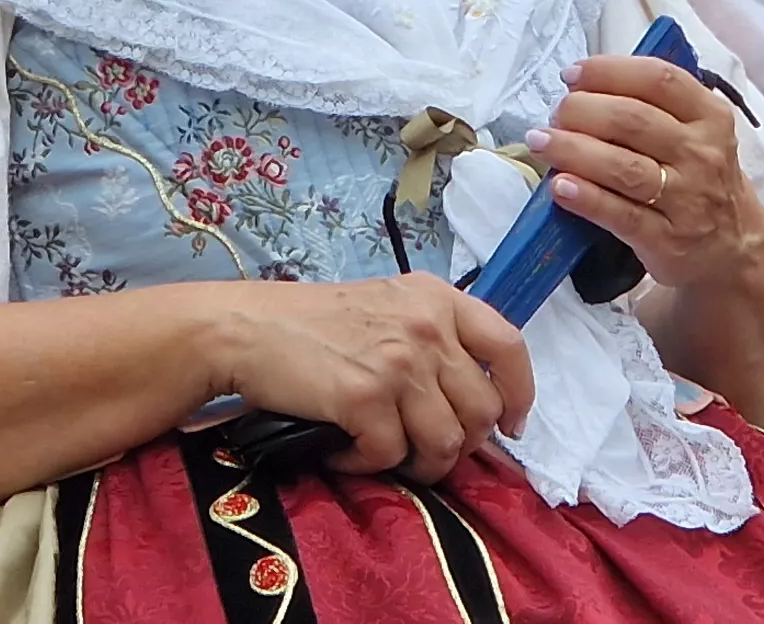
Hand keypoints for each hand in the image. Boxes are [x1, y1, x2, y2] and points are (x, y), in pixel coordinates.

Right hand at [207, 274, 535, 481]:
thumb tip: (473, 402)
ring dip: (415, 463)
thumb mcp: (387, 306)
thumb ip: (433, 338)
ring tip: (378, 451)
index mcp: (437, 298)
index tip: (511, 425)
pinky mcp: (365, 398)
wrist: (244, 328)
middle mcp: (427, 326)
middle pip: (481, 411)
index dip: (519, 395)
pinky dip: (365, 464)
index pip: (509, 348)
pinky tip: (342, 448)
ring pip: (444, 444)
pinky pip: (390, 456)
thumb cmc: (310, 321)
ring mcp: (399, 362)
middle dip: (458, 444)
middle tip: (422, 449)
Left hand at [527, 54, 763, 293]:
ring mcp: (687, 199)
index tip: (572, 75)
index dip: (608, 72)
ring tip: (541, 142)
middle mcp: (701, 154)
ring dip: (574, 150)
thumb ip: (653, 105)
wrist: (733, 246)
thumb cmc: (700, 177)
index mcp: (709, 117)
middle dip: (583, 110)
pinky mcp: (667, 240)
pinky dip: (586, 198)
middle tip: (555, 114)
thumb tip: (583, 85)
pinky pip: (620, 214)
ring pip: (623, 167)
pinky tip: (560, 185)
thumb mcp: (698, 132)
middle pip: (633, 120)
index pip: (658, 80)